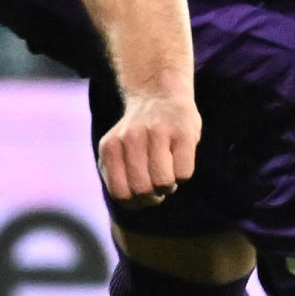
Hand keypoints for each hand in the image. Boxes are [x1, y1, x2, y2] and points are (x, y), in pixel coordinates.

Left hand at [97, 89, 199, 209]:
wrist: (159, 93)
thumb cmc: (139, 134)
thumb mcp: (117, 150)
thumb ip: (116, 174)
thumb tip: (132, 201)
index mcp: (110, 147)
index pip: (121, 194)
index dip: (136, 202)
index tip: (142, 193)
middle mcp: (130, 139)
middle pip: (142, 190)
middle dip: (153, 195)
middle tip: (157, 183)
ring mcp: (157, 133)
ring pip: (163, 183)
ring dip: (169, 186)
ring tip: (168, 172)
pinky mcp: (183, 132)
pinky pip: (183, 173)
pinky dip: (183, 175)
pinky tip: (180, 160)